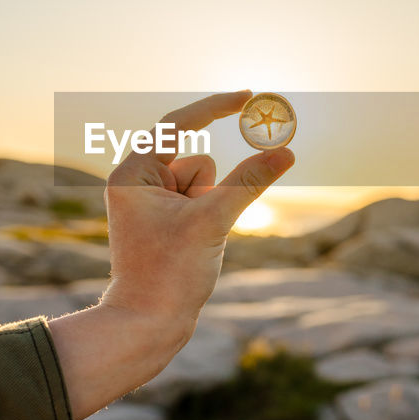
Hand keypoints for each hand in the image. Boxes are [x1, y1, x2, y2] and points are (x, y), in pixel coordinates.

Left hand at [101, 90, 294, 338]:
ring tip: (193, 243)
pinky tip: (195, 249)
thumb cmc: (169, 274)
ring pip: (206, 183)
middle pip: (197, 160)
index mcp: (133, 173)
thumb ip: (249, 182)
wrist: (147, 324)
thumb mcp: (213, 221)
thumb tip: (285, 150)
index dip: (215, 107)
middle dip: (211, 189)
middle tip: (212, 214)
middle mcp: (137, 181)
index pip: (178, 125)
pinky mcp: (167, 219)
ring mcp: (152, 201)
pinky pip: (204, 202)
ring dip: (212, 207)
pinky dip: (211, 219)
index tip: (249, 95)